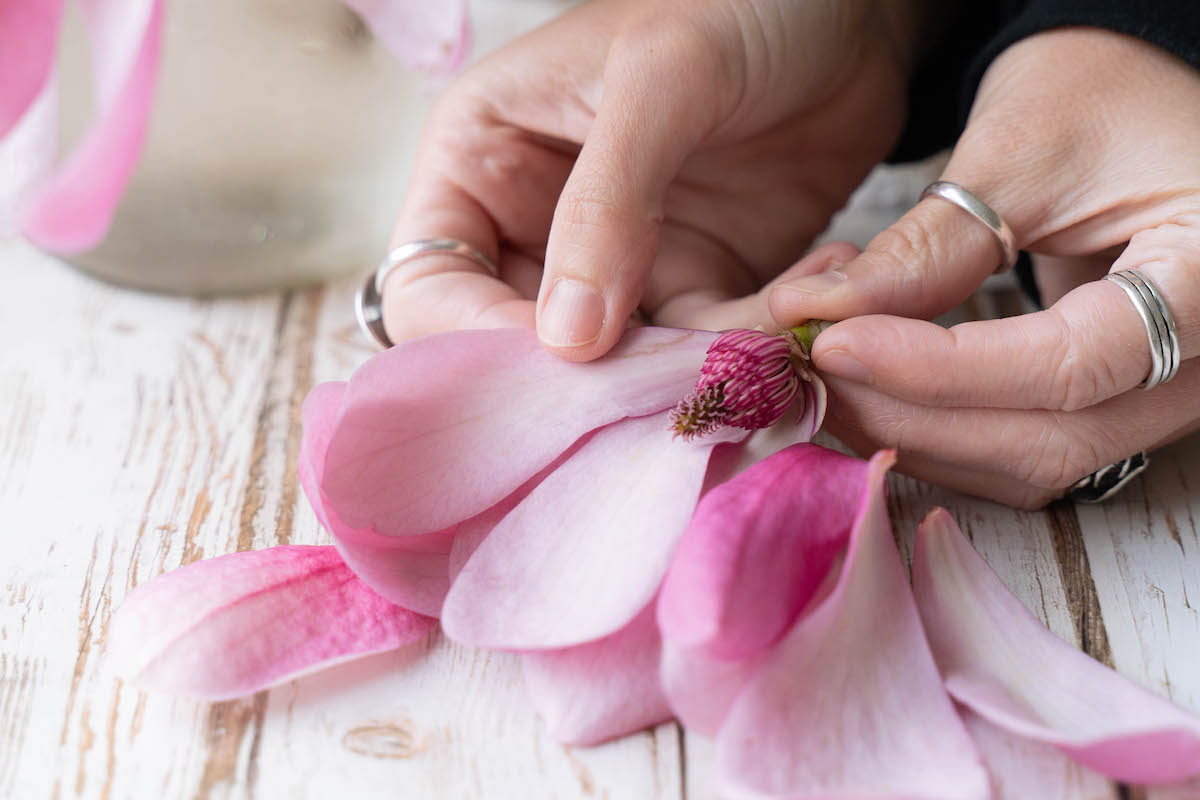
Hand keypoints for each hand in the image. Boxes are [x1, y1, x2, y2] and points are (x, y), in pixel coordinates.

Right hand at [381, 0, 927, 358]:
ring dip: (679, 373)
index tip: (561, 365)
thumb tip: (568, 341)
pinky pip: (700, 346)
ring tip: (754, 343)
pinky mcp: (695, 279)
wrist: (848, 7)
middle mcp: (536, 221)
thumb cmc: (736, 3)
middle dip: (584, 383)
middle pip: (518, 345)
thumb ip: (606, 204)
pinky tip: (795, 309)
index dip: (478, 341)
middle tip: (658, 390)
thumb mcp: (658, 80)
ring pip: (615, 364)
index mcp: (482, 159)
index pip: (432, 286)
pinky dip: (746, 347)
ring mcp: (616, 260)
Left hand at [770, 29, 1199, 507]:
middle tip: (814, 371)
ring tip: (833, 380)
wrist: (1142, 96)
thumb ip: (929, 245)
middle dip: (912, 416)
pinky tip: (877, 392)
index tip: (836, 344)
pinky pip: (1031, 449)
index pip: (1071, 364)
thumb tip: (813, 313)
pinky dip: (946, 434)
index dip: (940, 370)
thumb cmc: (1104, 91)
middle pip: (1051, 437)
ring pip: (1035, 461)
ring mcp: (1171, 390)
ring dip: (919, 436)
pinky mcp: (1120, 401)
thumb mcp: (1020, 148)